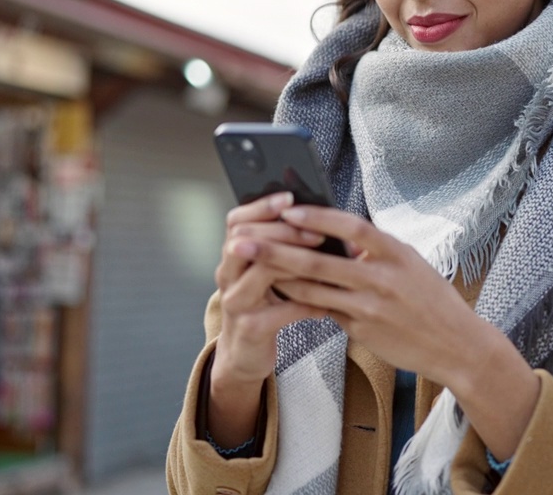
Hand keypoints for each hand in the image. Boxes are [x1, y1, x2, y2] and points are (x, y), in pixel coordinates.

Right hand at [209, 192, 327, 446]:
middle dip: (283, 232)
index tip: (289, 198)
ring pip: (261, 272)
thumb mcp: (267, 275)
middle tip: (316, 233)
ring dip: (296, 263)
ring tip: (324, 262)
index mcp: (232, 257)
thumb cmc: (264, 306)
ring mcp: (235, 302)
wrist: (244, 354)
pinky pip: (280, 311)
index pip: (236, 221)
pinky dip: (306, 304)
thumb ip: (282, 250)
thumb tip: (322, 219)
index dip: (261, 207)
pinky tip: (325, 304)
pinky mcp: (250, 328)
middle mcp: (227, 276)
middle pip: (245, 240)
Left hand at [264, 206, 542, 459]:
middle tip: (243, 240)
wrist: (457, 345)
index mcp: (396, 253)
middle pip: (319, 260)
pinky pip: (322, 311)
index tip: (287, 209)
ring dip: (278, 276)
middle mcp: (381, 278)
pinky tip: (277, 292)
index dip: (317, 217)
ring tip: (249, 264)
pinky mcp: (361, 330)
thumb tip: (336, 235)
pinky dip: (298, 299)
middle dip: (276, 249)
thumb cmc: (431, 299)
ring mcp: (370, 307)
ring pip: (313, 289)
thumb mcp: (410, 263)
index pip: (351, 227)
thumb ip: (375, 250)